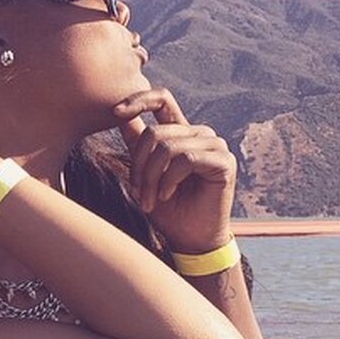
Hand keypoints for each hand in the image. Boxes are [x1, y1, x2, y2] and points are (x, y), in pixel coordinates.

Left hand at [118, 89, 235, 252]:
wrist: (191, 239)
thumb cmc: (169, 209)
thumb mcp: (144, 174)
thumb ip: (136, 144)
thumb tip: (117, 113)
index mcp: (180, 133)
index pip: (161, 100)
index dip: (139, 99)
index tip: (115, 111)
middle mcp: (198, 134)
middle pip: (155, 132)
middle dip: (139, 165)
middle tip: (137, 193)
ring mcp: (213, 145)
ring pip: (167, 147)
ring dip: (151, 178)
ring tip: (150, 200)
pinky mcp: (223, 161)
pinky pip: (184, 160)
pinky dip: (168, 181)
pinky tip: (166, 196)